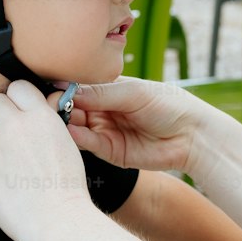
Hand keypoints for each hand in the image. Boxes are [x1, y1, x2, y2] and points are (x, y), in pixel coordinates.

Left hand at [0, 82, 93, 240]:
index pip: (18, 86)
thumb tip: (36, 106)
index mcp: (42, 117)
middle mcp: (16, 125)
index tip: (19, 112)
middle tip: (6, 131)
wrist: (56, 219)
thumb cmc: (66, 187)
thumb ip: (46, 120)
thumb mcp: (66, 142)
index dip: (17, 99)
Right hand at [62, 77, 201, 172]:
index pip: (78, 88)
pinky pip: (88, 144)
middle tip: (50, 107)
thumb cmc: (167, 105)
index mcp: (108, 91)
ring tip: (56, 120)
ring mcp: (105, 131)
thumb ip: (100, 93)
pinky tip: (71, 133)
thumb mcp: (133, 93)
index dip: (64, 89)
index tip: (52, 90)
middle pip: (72, 109)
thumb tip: (66, 89)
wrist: (191, 135)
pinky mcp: (109, 152)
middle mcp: (102, 111)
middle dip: (60, 107)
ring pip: (76, 127)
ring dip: (65, 124)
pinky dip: (77, 139)